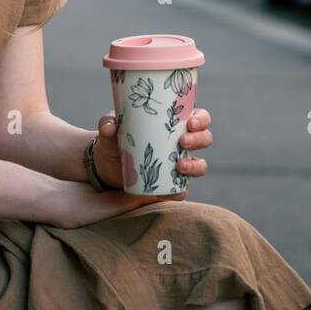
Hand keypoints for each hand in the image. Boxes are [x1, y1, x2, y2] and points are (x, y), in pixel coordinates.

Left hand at [93, 107, 212, 190]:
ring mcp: (178, 165)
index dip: (201, 119)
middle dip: (199, 139)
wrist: (105, 164)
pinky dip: (181, 192)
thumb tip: (109, 128)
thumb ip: (108, 123)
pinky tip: (175, 192)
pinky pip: (182, 190)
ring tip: (179, 165)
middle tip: (182, 141)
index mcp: (174, 123)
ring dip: (195, 166)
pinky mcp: (169, 185)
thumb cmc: (114, 137)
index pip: (199, 117)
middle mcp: (181, 143)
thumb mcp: (110, 126)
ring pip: (200, 165)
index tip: (190, 122)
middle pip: (205, 139)